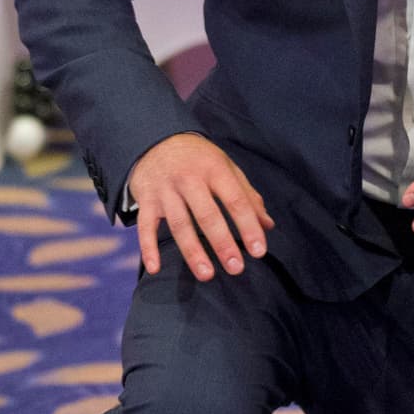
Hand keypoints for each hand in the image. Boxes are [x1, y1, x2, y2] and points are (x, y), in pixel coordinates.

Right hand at [129, 133, 273, 280]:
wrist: (155, 139)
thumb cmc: (199, 159)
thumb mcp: (226, 168)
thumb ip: (247, 196)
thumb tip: (267, 226)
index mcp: (214, 170)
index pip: (236, 201)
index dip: (248, 227)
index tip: (259, 251)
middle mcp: (189, 179)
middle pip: (207, 215)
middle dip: (222, 243)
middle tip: (236, 268)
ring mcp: (165, 190)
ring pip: (179, 224)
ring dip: (192, 251)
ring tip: (206, 274)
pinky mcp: (146, 200)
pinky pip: (145, 226)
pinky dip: (148, 248)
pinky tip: (156, 269)